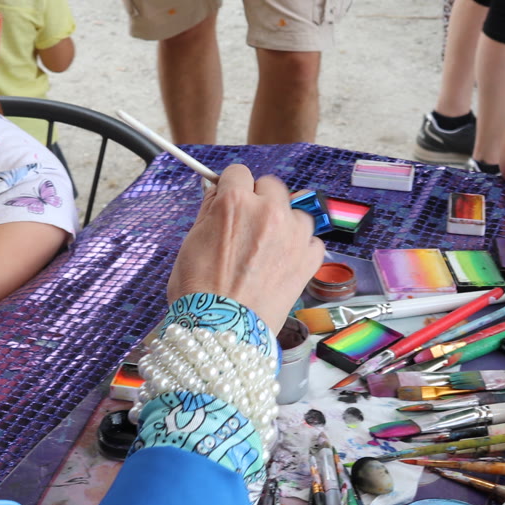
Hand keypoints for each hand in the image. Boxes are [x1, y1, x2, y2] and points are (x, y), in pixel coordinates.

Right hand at [168, 164, 322, 333]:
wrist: (222, 331)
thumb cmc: (199, 292)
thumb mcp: (192, 241)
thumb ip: (209, 211)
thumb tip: (216, 192)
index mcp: (234, 202)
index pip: (238, 173)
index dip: (232, 187)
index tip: (231, 199)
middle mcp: (268, 211)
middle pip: (271, 186)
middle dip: (260, 200)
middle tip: (248, 226)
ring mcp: (293, 234)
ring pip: (296, 211)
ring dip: (284, 223)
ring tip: (267, 248)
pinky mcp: (309, 259)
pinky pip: (312, 240)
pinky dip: (300, 248)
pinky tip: (283, 263)